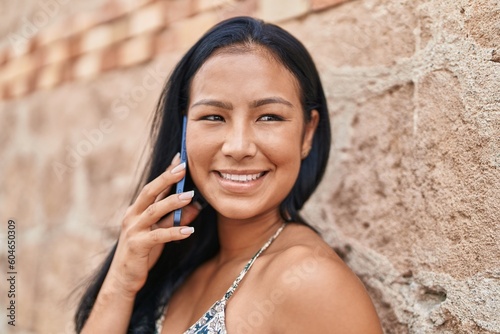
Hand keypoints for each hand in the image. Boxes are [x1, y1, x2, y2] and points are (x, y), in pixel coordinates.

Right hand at [107, 153, 200, 295]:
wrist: (124, 279)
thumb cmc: (143, 253)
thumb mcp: (160, 233)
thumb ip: (175, 219)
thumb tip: (196, 207)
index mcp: (136, 210)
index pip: (152, 187)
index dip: (165, 172)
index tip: (179, 158)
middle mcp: (132, 216)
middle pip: (149, 192)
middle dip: (166, 178)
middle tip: (183, 167)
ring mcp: (133, 230)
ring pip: (154, 210)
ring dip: (172, 202)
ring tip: (190, 195)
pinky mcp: (137, 245)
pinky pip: (158, 236)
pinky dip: (174, 232)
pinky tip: (189, 231)